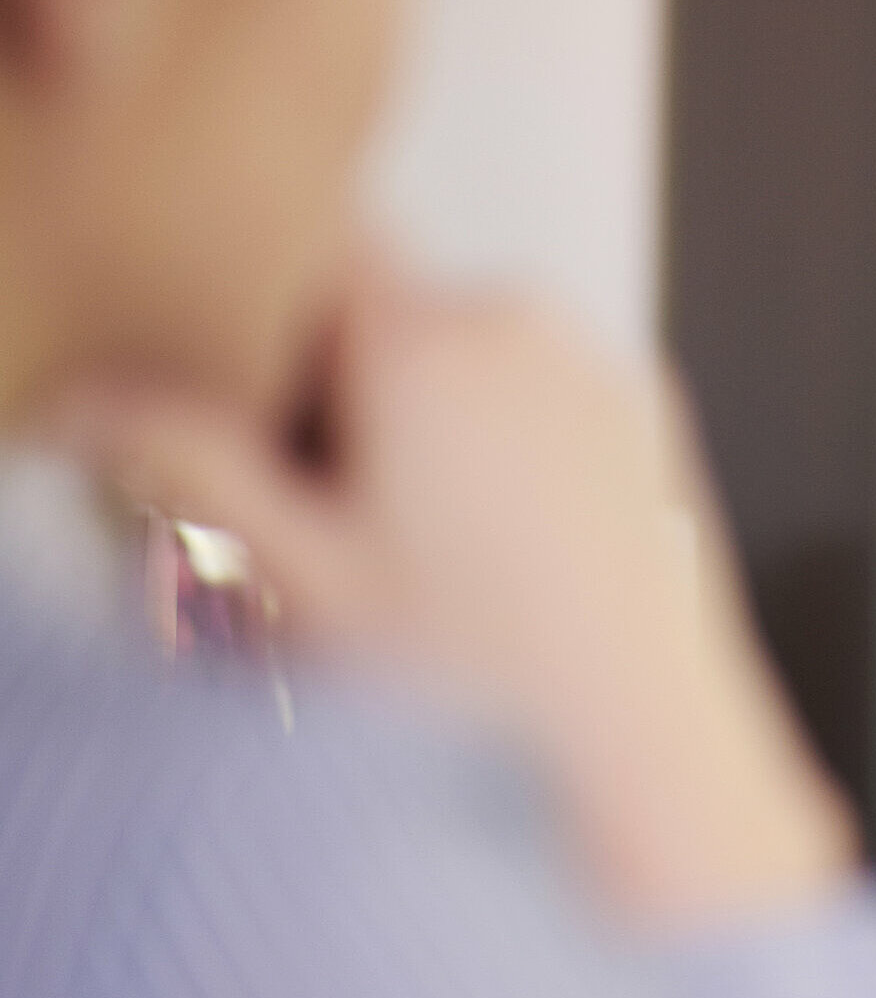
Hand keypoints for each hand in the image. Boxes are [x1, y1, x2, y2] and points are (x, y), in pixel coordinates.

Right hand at [57, 253, 855, 933]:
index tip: (261, 410)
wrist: (643, 742)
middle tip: (331, 515)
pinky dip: (510, 446)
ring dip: (428, 423)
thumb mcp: (299, 574)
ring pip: (470, 357)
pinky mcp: (651, 416)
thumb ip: (189, 464)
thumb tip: (103, 401)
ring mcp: (599, 366)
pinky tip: (507, 555)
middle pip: (390, 313)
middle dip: (344, 391)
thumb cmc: (484, 677)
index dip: (271, 325)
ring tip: (424, 552)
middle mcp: (524, 326)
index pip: (316, 255)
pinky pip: (545, 398)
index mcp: (428, 339)